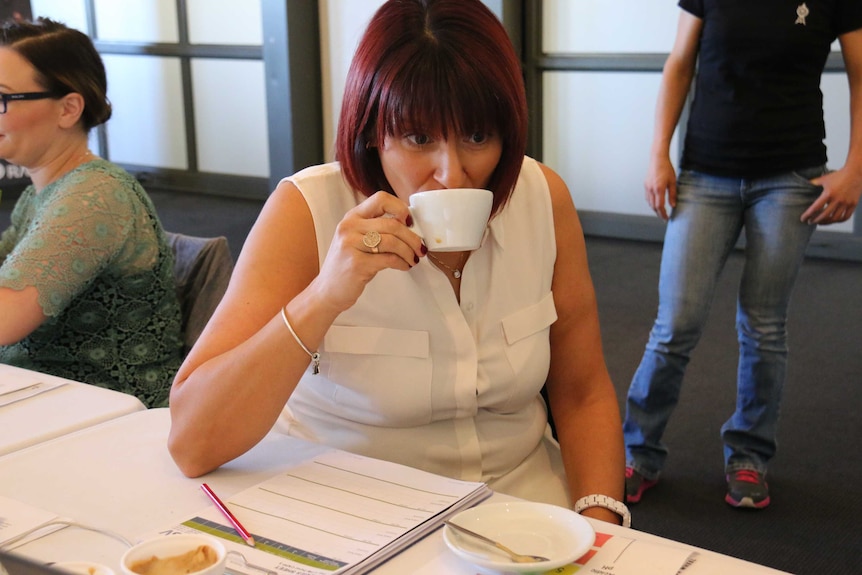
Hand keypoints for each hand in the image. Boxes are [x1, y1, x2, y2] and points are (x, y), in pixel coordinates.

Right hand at [312, 191, 424, 311]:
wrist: (327, 290)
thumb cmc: (347, 264)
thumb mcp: (356, 239)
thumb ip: (376, 228)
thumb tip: (409, 226)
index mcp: (352, 217)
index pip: (381, 198)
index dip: (400, 208)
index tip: (410, 222)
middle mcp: (349, 227)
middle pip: (392, 224)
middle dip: (412, 238)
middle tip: (420, 248)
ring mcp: (351, 245)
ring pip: (392, 242)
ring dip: (409, 252)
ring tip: (413, 259)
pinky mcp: (356, 264)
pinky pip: (389, 259)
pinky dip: (403, 263)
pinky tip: (404, 266)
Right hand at [644, 155, 676, 220]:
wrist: (657, 159)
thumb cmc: (666, 168)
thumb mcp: (673, 182)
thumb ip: (673, 194)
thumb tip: (673, 205)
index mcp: (659, 189)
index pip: (660, 206)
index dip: (663, 214)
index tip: (667, 218)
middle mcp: (651, 189)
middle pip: (653, 206)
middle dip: (659, 213)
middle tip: (664, 218)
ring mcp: (647, 187)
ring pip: (649, 203)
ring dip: (654, 209)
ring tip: (661, 212)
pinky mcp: (645, 185)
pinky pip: (647, 197)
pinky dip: (651, 202)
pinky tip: (655, 203)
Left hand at [800, 167, 861, 224]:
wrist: (855, 172)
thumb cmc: (838, 175)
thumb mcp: (824, 179)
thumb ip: (814, 183)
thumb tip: (803, 184)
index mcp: (828, 193)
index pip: (816, 207)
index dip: (808, 215)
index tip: (803, 219)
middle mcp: (838, 200)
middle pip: (824, 215)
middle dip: (815, 220)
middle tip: (810, 222)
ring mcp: (846, 203)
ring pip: (835, 218)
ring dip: (826, 222)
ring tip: (820, 222)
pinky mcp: (853, 204)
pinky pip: (846, 217)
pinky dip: (839, 221)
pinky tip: (833, 220)